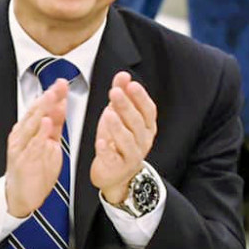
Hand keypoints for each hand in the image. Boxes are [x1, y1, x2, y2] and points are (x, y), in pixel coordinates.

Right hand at [4, 81, 67, 217]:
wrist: (21, 196)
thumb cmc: (35, 170)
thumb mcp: (48, 143)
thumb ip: (54, 124)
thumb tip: (60, 102)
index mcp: (28, 129)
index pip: (41, 108)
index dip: (52, 95)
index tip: (62, 83)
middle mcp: (21, 135)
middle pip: (35, 112)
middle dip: (48, 97)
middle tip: (58, 84)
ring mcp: (21, 148)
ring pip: (32, 125)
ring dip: (42, 109)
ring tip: (52, 96)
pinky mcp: (23, 161)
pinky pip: (32, 145)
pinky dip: (39, 134)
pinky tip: (46, 123)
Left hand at [91, 73, 159, 205]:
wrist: (116, 174)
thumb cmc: (118, 142)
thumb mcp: (118, 115)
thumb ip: (121, 95)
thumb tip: (123, 74)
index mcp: (146, 126)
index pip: (148, 110)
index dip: (140, 97)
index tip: (131, 85)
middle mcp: (143, 140)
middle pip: (137, 122)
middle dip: (126, 106)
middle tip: (115, 92)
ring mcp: (132, 155)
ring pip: (127, 140)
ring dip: (118, 126)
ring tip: (108, 114)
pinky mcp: (118, 167)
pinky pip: (113, 158)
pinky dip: (107, 150)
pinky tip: (100, 141)